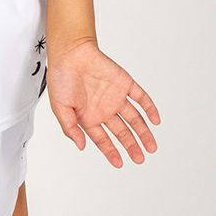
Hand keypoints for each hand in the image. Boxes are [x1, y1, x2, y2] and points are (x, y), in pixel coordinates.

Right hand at [46, 38, 160, 166]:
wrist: (71, 52)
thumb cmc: (61, 77)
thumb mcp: (59, 107)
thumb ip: (70, 128)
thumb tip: (81, 146)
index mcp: (88, 116)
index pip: (103, 139)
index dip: (111, 152)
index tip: (120, 163)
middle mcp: (103, 109)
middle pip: (122, 131)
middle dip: (131, 145)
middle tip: (140, 158)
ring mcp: (115, 97)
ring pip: (134, 118)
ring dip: (143, 132)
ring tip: (151, 146)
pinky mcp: (125, 83)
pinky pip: (140, 97)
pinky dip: (149, 108)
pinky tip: (155, 120)